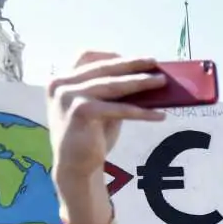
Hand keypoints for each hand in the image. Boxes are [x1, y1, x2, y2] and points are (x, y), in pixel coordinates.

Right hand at [46, 53, 165, 179]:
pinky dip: (142, 112)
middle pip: (104, 68)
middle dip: (133, 64)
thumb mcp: (100, 109)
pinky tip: (159, 115)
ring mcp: (69, 96)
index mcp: (62, 81)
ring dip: (141, 82)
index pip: (87, 57)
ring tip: (161, 82)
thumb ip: (112, 92)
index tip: (136, 58)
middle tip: (155, 63)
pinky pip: (119, 109)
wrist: (76, 168)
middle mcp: (61, 85)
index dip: (112, 56)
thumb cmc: (89, 138)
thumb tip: (145, 78)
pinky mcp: (82, 111)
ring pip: (113, 84)